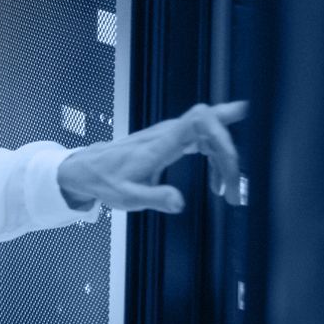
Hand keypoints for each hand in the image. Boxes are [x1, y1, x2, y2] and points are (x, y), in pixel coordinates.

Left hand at [56, 101, 247, 214]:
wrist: (89, 169)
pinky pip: (204, 139)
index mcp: (160, 143)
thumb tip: (179, 202)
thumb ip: (155, 198)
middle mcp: (168, 132)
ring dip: (225, 158)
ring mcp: (171, 133)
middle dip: (230, 151)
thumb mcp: (128, 196)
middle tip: (234, 184)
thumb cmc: (106, 180)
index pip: (198, 121)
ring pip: (211, 130)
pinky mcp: (172, 138)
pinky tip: (217, 180)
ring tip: (229, 190)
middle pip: (211, 122)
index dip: (221, 128)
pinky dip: (216, 157)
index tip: (232, 157)